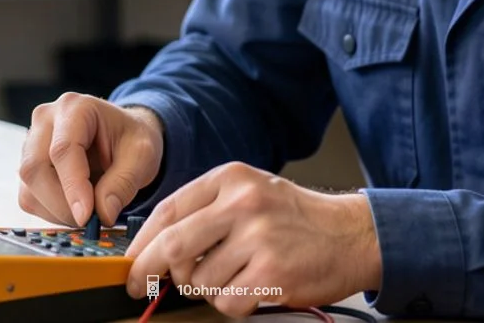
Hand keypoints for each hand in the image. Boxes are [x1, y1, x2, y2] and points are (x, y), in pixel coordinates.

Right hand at [18, 92, 163, 225]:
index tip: (87, 216)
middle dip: (63, 203)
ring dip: (57, 211)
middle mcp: (45, 120)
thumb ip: (124, 182)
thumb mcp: (142, 156)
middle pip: (35, 168)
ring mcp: (31, 142)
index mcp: (75, 107)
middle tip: (91, 221)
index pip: (63, 149)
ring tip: (89, 212)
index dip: (72, 186)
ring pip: (29, 187)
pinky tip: (75, 208)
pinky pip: (29, 197)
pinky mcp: (28, 166)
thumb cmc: (130, 139)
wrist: (122, 136)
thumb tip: (102, 214)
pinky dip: (52, 212)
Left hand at [124, 162, 381, 317]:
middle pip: (172, 246)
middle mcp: (243, 204)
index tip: (131, 261)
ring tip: (236, 277)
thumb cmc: (298, 218)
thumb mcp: (251, 193)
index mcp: (232, 179)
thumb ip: (207, 210)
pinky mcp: (272, 274)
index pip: (168, 209)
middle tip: (141, 286)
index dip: (141, 241)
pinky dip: (232, 304)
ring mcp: (258, 238)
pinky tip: (252, 289)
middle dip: (148, 272)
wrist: (353, 235)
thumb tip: (155, 244)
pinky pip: (226, 303)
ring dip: (207, 290)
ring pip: (199, 281)